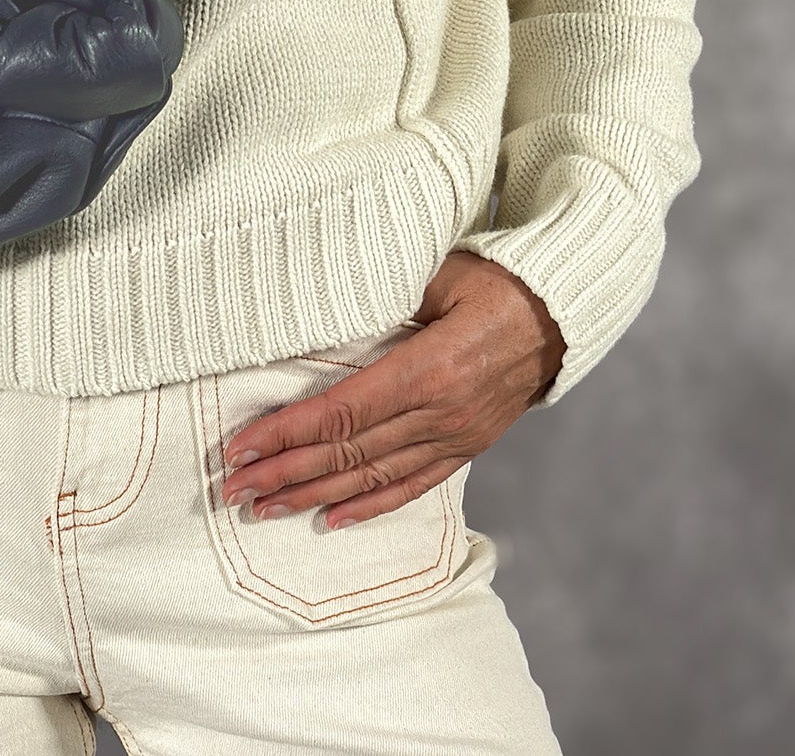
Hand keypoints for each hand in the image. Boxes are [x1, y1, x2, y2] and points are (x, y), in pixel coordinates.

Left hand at [221, 250, 565, 529]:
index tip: (241, 448)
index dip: (286, 434)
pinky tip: (331, 518)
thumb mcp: (437, 276)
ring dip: (314, 494)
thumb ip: (382, 297)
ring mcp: (454, 437)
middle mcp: (439, 415)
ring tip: (264, 507)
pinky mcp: (465, 446)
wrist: (562, 314)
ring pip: (372, 476)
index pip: (340, 413)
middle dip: (284, 472)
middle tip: (232, 489)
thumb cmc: (495, 283)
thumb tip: (323, 311)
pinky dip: (369, 505)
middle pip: (347, 453)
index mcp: (427, 372)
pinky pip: (412, 484)